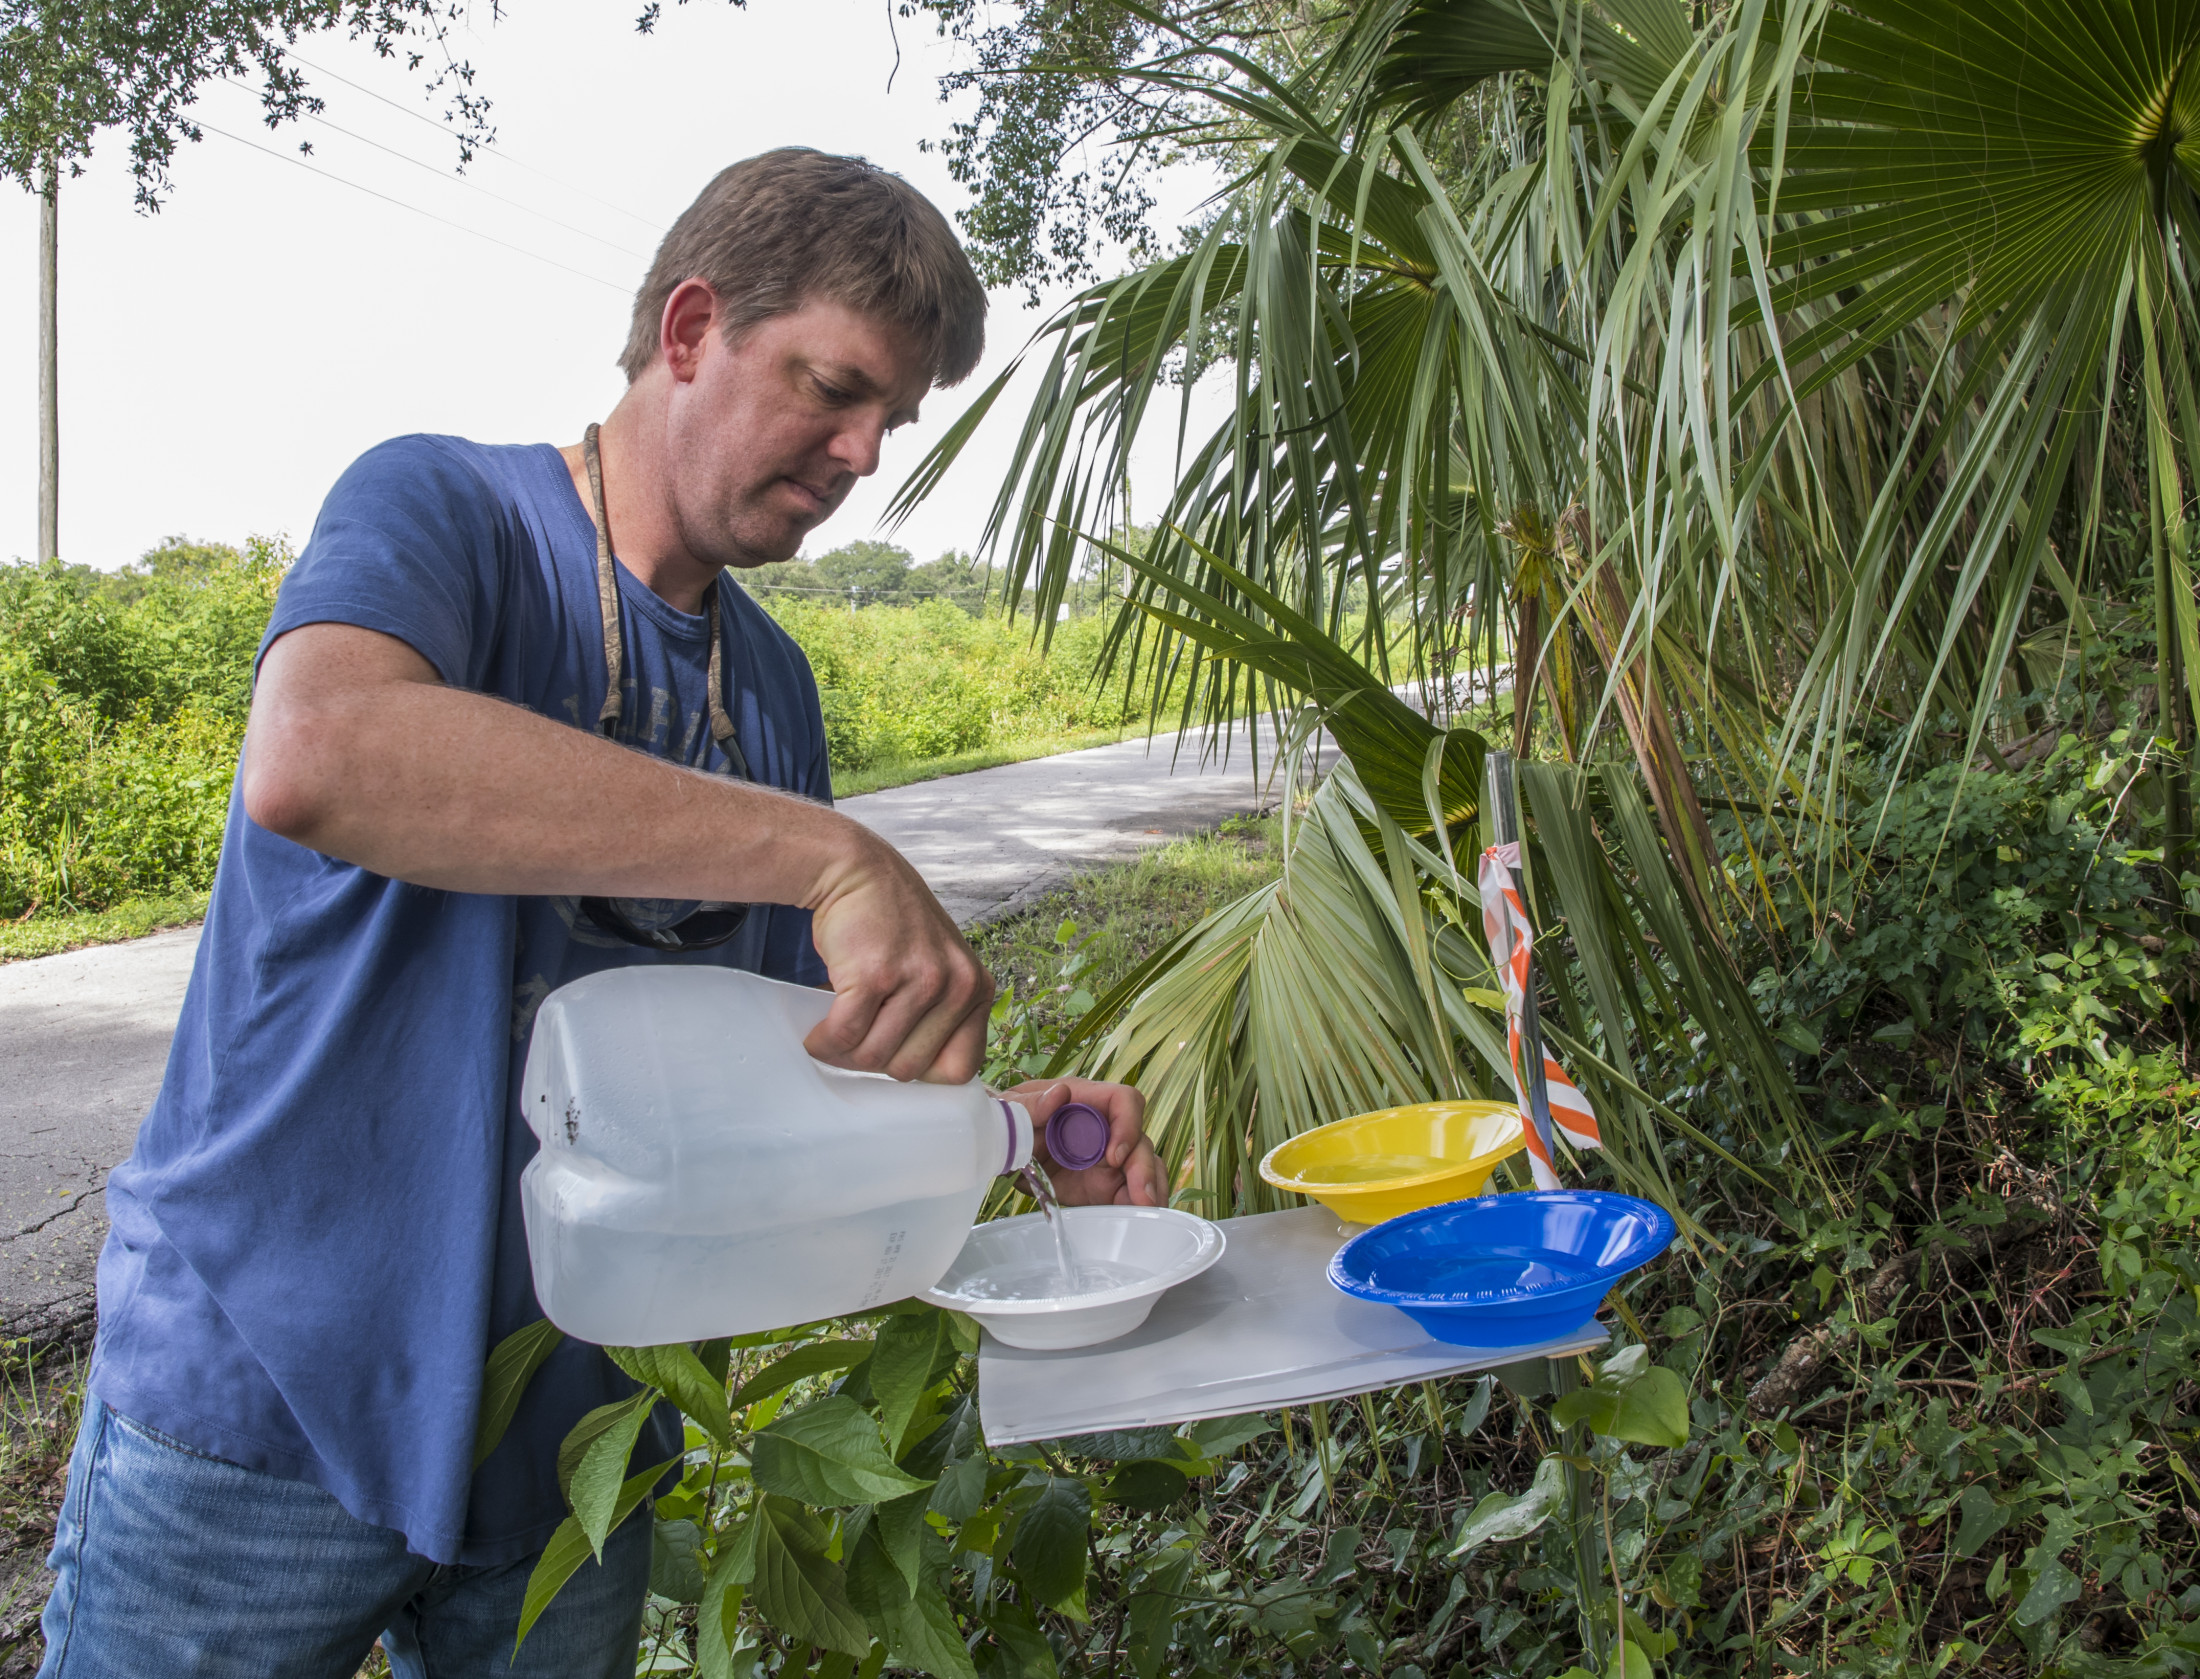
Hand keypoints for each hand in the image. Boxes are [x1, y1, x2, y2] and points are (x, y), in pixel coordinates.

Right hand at [803, 826, 992, 1083]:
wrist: (857, 870)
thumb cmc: (892, 926)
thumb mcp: (938, 967)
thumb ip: (939, 1016)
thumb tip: (915, 1079)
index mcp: (977, 989)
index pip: (960, 1069)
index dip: (920, 1071)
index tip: (893, 1055)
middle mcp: (957, 985)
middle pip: (908, 1070)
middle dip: (874, 1061)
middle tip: (855, 1037)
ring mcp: (918, 979)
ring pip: (872, 1057)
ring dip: (843, 1053)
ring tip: (834, 1029)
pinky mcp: (875, 975)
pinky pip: (843, 1036)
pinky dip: (822, 1041)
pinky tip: (817, 1029)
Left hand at [1006, 1079, 1166, 1207]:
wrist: (1000, 1148)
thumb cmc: (1009, 1119)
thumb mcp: (1012, 1110)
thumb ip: (1032, 1105)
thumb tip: (1058, 1095)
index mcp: (1085, 1101)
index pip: (1123, 1101)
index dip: (1128, 1125)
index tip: (1114, 1155)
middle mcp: (1105, 1127)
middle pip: (1140, 1140)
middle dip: (1144, 1169)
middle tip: (1141, 1197)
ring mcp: (1109, 1157)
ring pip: (1144, 1166)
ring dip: (1150, 1188)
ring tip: (1148, 1211)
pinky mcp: (1105, 1183)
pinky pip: (1132, 1192)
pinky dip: (1139, 1205)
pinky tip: (1141, 1219)